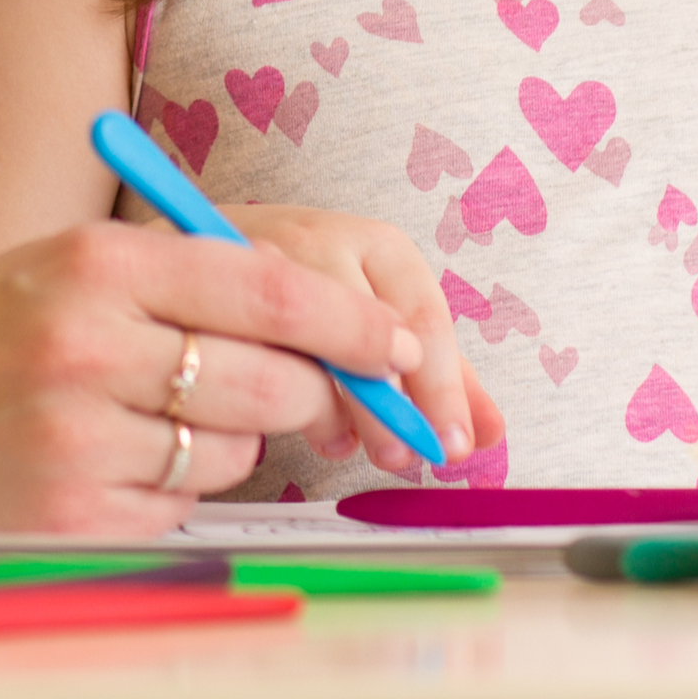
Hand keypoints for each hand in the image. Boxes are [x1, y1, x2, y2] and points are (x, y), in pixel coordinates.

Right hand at [0, 222, 422, 534]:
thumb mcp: (69, 265)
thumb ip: (182, 280)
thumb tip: (324, 324)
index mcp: (99, 261)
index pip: (269, 290)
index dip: (353, 323)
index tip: (400, 342)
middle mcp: (91, 343)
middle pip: (272, 382)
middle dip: (304, 394)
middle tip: (296, 395)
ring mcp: (77, 434)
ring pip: (234, 454)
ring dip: (227, 445)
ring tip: (153, 418)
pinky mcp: (68, 510)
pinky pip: (181, 507)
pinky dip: (171, 489)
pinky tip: (108, 458)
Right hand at [227, 204, 499, 472]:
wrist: (208, 241)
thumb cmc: (311, 281)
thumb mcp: (381, 311)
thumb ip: (439, 371)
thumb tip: (490, 434)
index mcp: (379, 246)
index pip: (422, 318)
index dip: (441, 388)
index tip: (455, 444)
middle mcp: (323, 242)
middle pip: (364, 329)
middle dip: (387, 408)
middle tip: (402, 457)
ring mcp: (261, 260)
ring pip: (302, 343)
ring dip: (331, 408)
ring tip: (347, 447)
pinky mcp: (211, 286)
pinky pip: (246, 349)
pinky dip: (276, 400)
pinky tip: (293, 428)